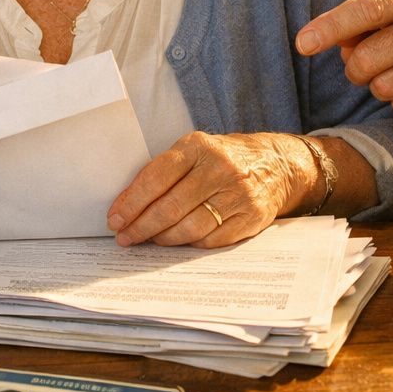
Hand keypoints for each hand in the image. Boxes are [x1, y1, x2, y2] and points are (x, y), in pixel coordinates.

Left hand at [106, 132, 315, 247]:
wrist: (277, 164)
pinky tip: (178, 242)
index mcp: (199, 147)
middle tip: (125, 237)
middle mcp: (220, 168)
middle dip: (141, 227)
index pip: (156, 177)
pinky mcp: (251, 217)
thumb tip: (127, 205)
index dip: (132, 202)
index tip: (115, 219)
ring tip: (149, 240)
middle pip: (170, 207)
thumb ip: (164, 172)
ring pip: (189, 228)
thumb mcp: (195, 151)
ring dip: (163, 239)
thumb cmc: (224, 158)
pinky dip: (190, 245)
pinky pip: (211, 240)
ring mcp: (238, 195)